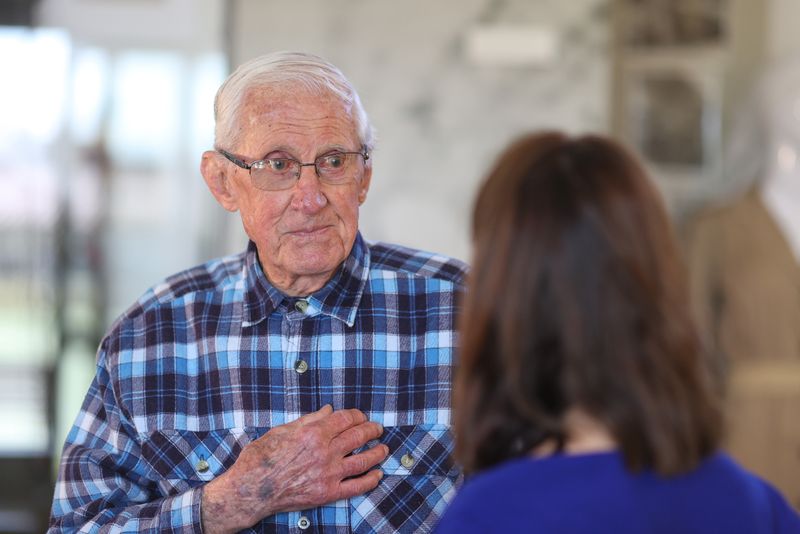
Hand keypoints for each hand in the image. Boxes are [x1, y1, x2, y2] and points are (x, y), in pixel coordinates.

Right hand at [201, 405, 387, 532]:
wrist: (251, 490)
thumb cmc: (262, 458)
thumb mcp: (282, 430)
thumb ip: (309, 420)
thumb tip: (328, 410)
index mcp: (313, 433)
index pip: (346, 419)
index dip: (358, 415)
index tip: (361, 416)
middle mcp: (325, 451)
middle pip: (358, 436)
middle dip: (372, 430)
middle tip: (377, 429)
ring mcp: (328, 473)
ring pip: (363, 460)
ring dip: (377, 453)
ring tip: (383, 448)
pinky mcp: (327, 493)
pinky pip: (356, 487)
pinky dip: (370, 480)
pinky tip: (378, 474)